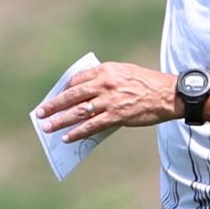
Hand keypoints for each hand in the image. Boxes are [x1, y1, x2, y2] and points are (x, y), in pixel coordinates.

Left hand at [35, 62, 178, 143]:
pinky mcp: (117, 116)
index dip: (64, 90)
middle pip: (72, 96)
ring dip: (60, 121)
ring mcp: (110, 101)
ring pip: (78, 112)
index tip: (56, 98)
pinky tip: (66, 137)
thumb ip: (104, 79)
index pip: (76, 80)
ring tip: (47, 127)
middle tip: (40, 113)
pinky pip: (91, 126)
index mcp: (105, 70)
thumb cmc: (147, 83)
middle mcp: (104, 84)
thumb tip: (84, 93)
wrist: (169, 94)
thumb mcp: (124, 72)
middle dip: (53, 105)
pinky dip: (77, 132)